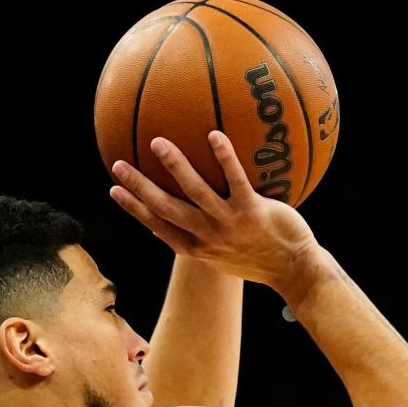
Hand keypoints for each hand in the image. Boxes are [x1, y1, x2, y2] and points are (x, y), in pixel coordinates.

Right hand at [108, 132, 322, 293]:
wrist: (294, 271)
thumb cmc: (260, 260)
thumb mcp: (224, 256)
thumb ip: (201, 239)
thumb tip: (173, 225)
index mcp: (197, 248)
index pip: (158, 226)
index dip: (134, 208)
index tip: (114, 190)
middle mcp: (208, 237)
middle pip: (166, 209)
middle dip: (139, 188)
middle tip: (118, 165)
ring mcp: (229, 225)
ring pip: (195, 192)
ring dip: (175, 166)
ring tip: (157, 143)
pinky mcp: (252, 212)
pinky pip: (236, 180)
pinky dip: (225, 158)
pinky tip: (214, 135)